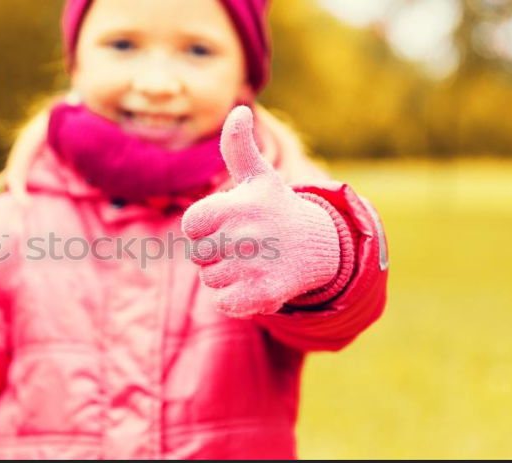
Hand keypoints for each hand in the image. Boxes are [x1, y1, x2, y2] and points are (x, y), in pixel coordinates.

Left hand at [180, 106, 341, 317]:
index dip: (205, 228)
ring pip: (211, 280)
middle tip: (244, 244)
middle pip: (199, 256)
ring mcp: (256, 264)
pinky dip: (235, 298)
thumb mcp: (257, 176)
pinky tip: (255, 282)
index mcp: (236, 206)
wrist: (319, 246)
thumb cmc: (275, 208)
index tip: (228, 223)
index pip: (191, 226)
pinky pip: (225, 303)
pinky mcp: (266, 293)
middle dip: (216, 253)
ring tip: (253, 261)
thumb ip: (237, 146)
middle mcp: (246, 234)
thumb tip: (238, 110)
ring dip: (227, 276)